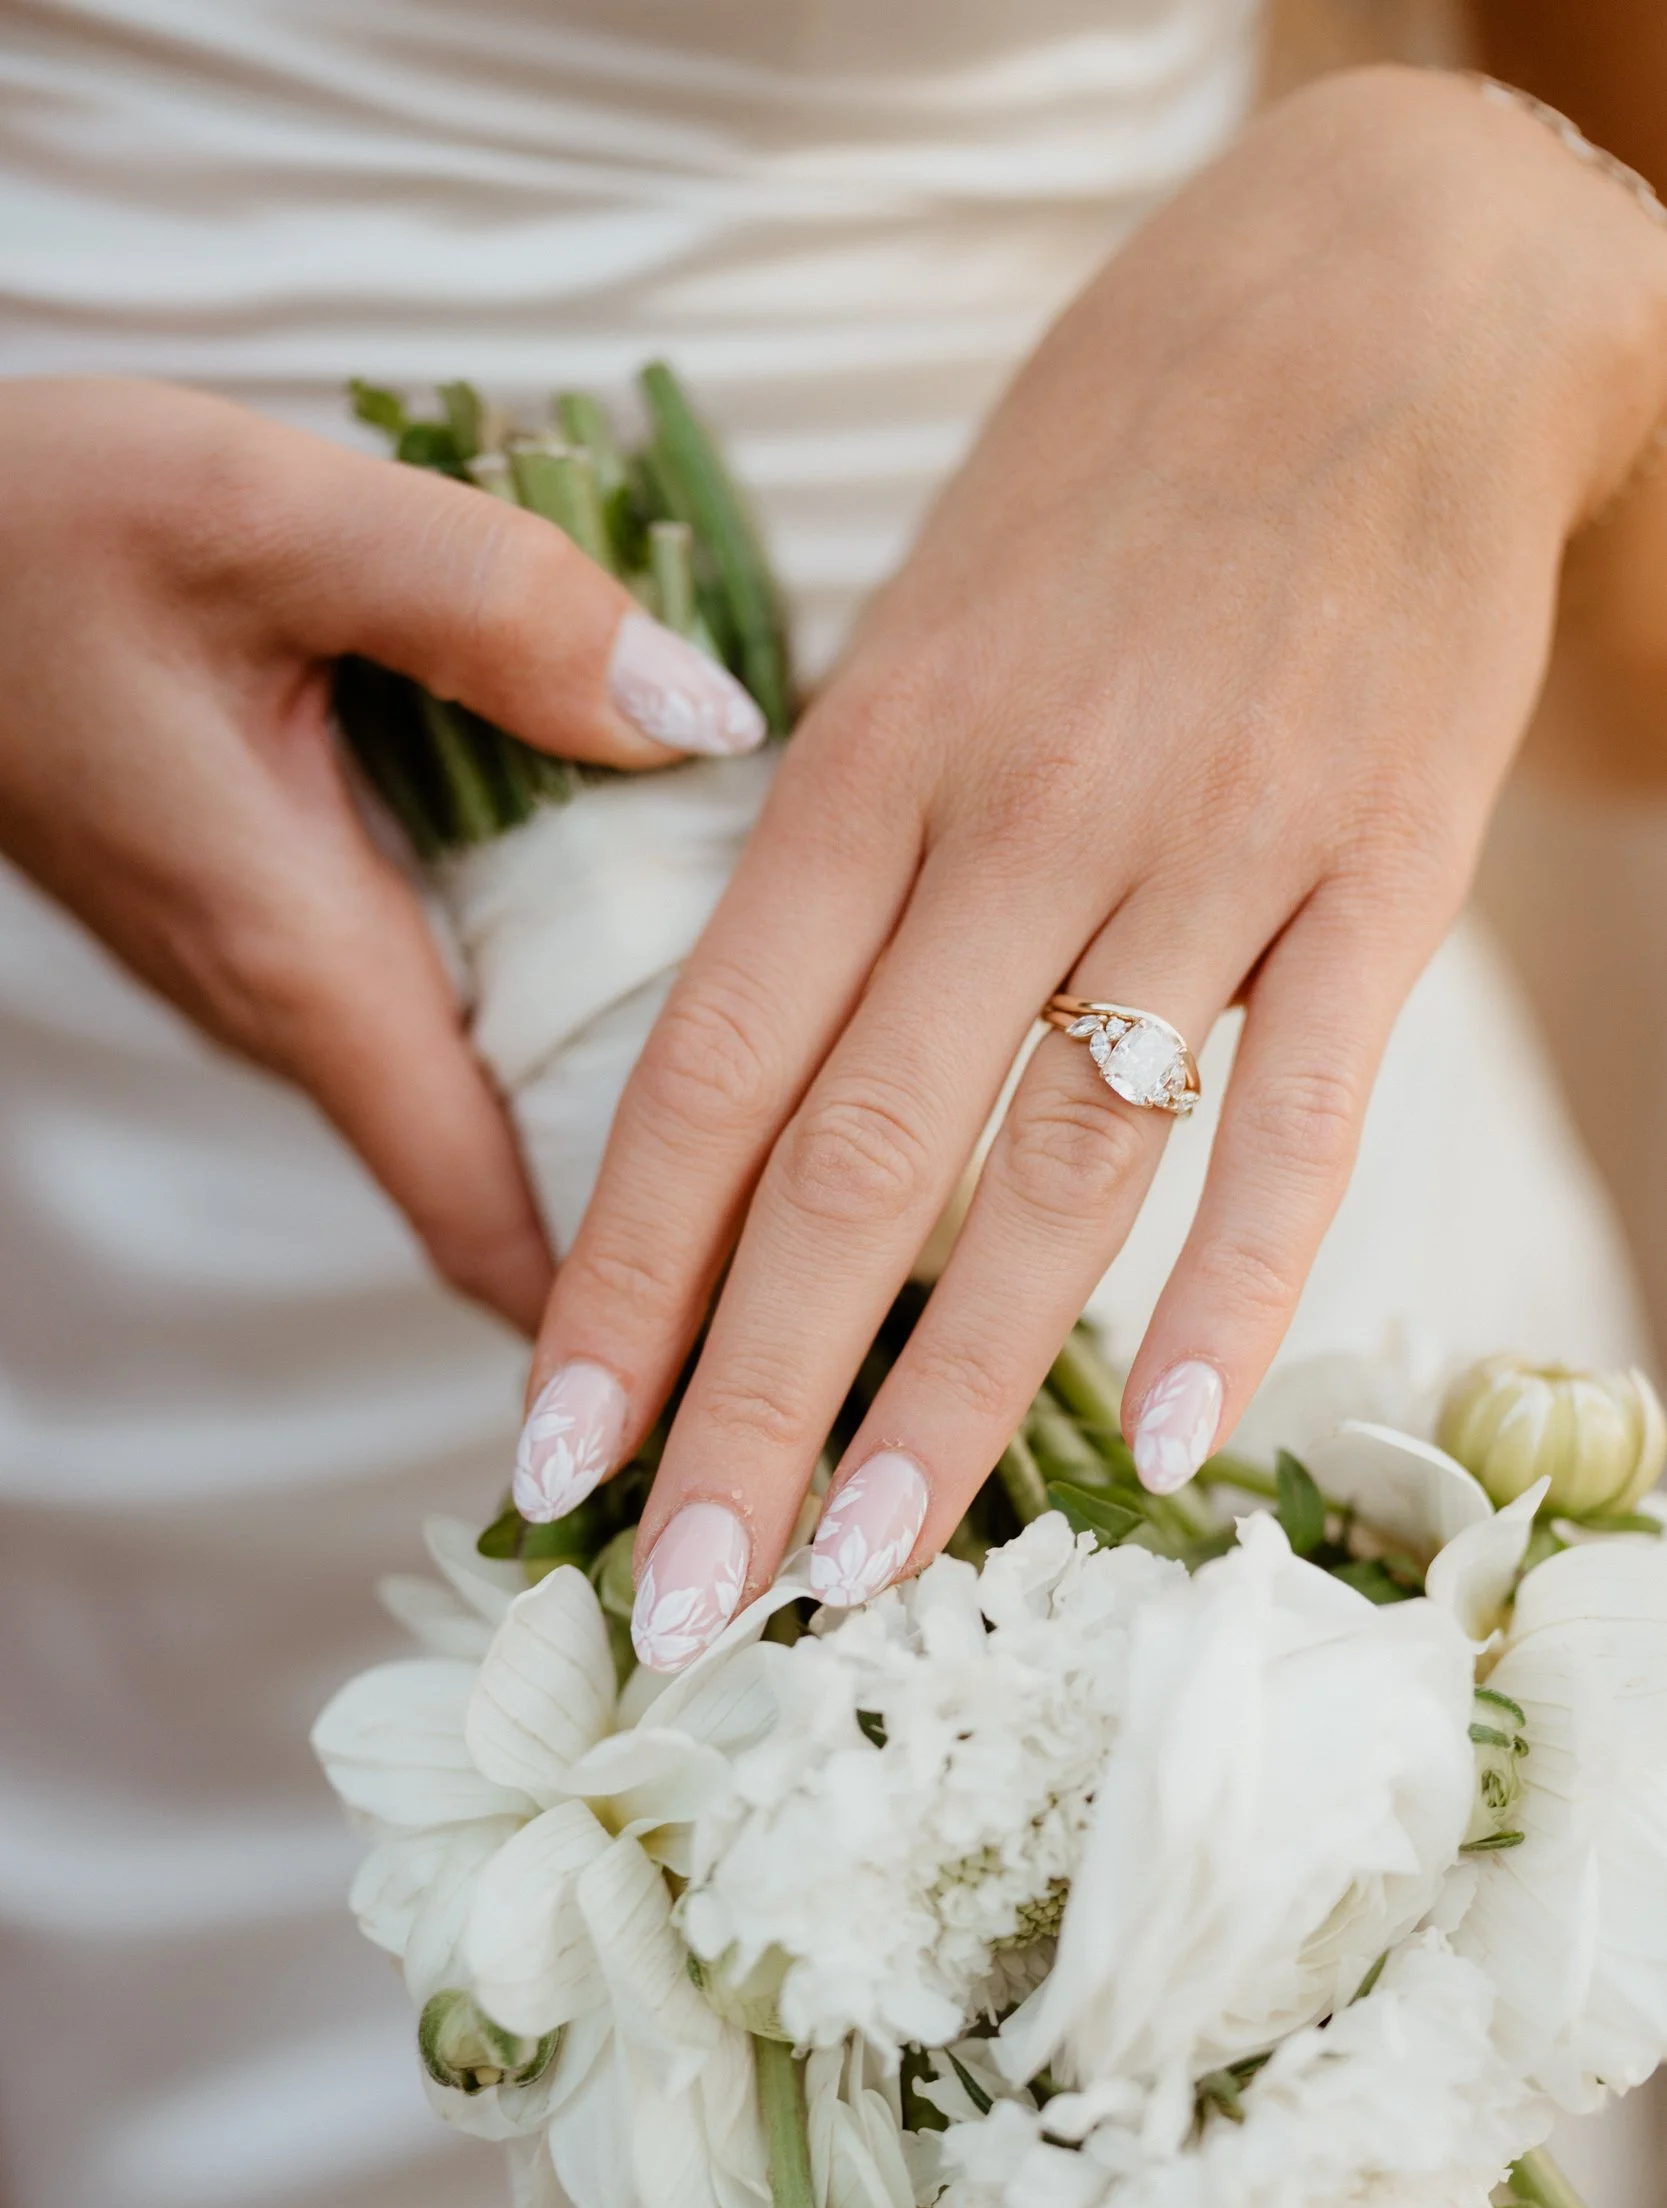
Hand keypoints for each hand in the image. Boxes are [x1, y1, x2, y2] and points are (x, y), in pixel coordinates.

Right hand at [0, 378, 764, 1330]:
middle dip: (663, 1227)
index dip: (622, 1307)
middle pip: (504, 1180)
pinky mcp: (270, 915)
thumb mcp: (264, 517)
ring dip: (618, 1126)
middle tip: (843, 1235)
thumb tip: (701, 713)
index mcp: (305, 957)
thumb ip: (495, 609)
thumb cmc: (26, 536)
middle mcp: (290, 1005)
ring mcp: (273, 972)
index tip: (763, 1356)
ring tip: (798, 1113)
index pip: (481, 1210)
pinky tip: (662, 940)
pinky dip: (556, 1019)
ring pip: (474, 1102)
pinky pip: (439, 1015)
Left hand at [518, 67, 1666, 1654]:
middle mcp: (1015, 818)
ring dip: (952, 1395)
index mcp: (866, 758)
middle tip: (682, 1604)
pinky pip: (1302, 1111)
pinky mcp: (1383, 869)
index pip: (705, 1074)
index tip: (552, 1450)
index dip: (618, 1283)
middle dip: (748, 1408)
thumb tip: (767, 1089)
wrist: (1378, 304)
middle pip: (848, 1167)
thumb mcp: (915, 629)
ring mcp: (1206, 849)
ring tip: (864, 1569)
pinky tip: (1171, 1438)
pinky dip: (1234, 1285)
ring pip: (1055, 1172)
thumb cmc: (1108, 477)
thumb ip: (844, 857)